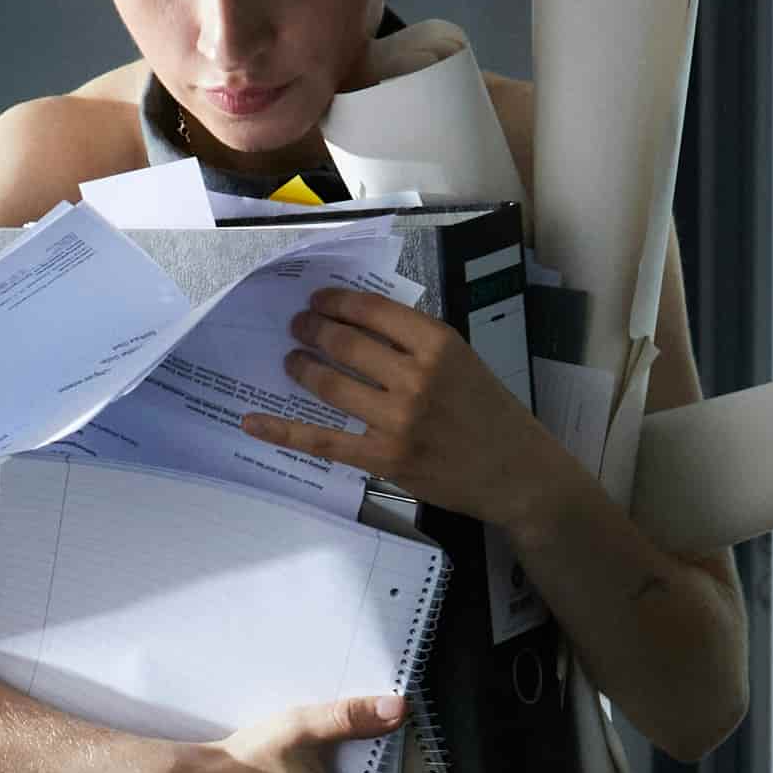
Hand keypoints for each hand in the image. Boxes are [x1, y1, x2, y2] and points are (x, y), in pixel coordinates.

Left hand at [246, 287, 562, 528]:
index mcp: (438, 344)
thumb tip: (362, 325)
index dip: (336, 301)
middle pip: (345, 343)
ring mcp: (398, 420)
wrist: (518, 474)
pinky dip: (285, 430)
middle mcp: (416, 377)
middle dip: (312, 329)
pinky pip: (325, 440)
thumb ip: (418, 344)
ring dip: (302, 367)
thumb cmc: (492, 414)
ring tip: (290, 360)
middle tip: (297, 326)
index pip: (372, 311)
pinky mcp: (385, 458)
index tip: (318, 299)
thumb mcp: (464, 361)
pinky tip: (254, 422)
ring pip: (331, 385)